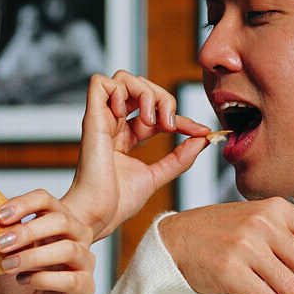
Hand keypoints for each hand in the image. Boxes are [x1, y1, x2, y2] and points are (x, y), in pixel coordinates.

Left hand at [0, 190, 95, 293]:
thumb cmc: (23, 280)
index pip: (46, 200)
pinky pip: (70, 279)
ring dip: (33, 256)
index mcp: (59, 222)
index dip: (23, 204)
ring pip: (68, 249)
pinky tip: (23, 281)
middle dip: (27, 230)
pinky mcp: (87, 287)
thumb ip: (3, 237)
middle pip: (61, 220)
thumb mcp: (7, 255)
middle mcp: (78, 237)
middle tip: (0, 244)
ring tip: (7, 266)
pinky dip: (42, 279)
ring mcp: (86, 261)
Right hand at [64, 71, 211, 241]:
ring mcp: (102, 120)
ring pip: (123, 78)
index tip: (200, 132)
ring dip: (146, 92)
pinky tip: (129, 114)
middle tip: (170, 124)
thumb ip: (179, 158)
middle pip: (140, 87)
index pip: (156, 112)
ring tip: (151, 120)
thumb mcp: (157, 176)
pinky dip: (121, 90)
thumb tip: (202, 140)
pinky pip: (100, 83)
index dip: (181, 117)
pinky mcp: (92, 119)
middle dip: (163, 98)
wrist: (99, 215)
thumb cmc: (117, 203)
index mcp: (125, 137)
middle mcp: (113, 124)